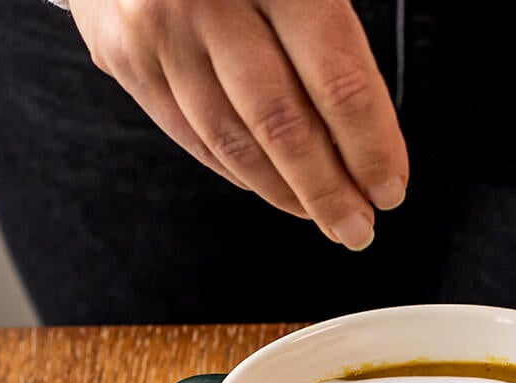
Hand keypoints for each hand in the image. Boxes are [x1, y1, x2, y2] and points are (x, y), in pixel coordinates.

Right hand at [70, 0, 407, 249]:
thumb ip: (333, 34)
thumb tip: (370, 142)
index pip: (338, 82)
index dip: (371, 146)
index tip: (391, 189)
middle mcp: (213, 0)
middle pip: (284, 124)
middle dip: (329, 189)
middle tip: (358, 227)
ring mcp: (161, 31)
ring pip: (232, 139)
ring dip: (284, 192)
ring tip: (320, 216)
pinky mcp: (124, 55)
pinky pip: (189, 133)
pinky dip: (234, 168)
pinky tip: (268, 185)